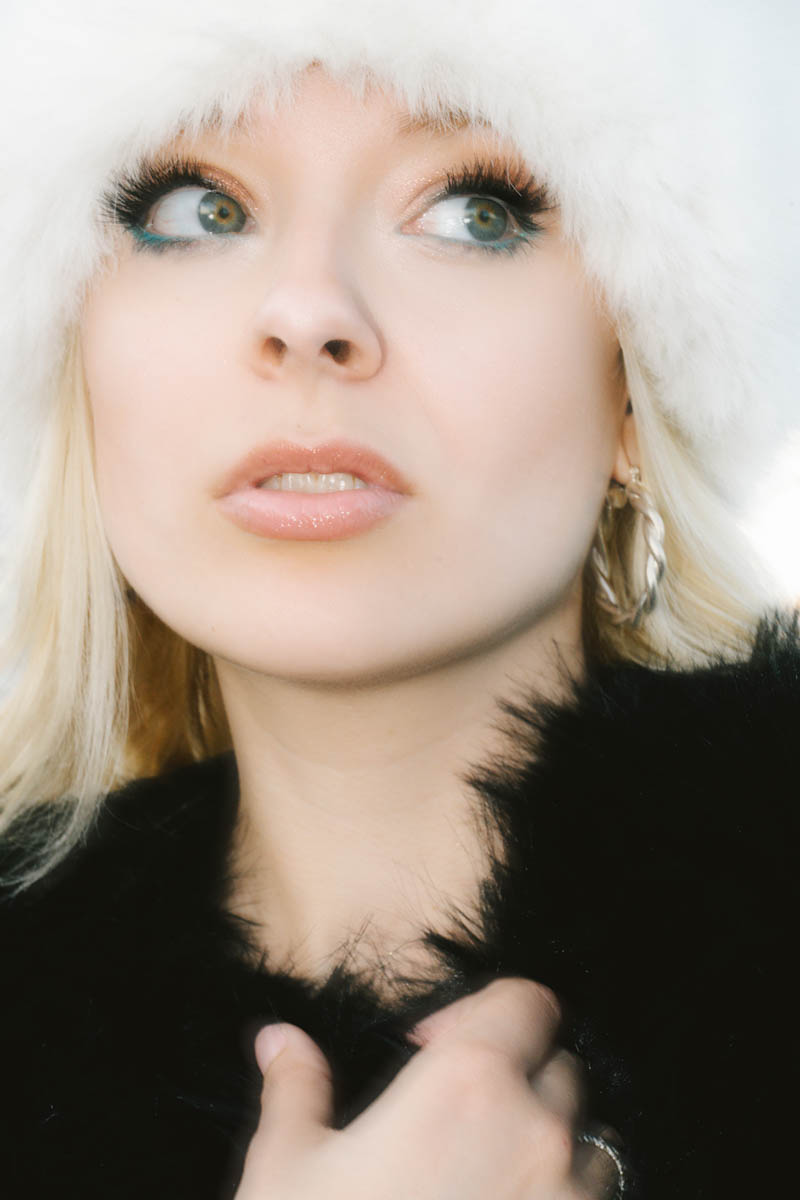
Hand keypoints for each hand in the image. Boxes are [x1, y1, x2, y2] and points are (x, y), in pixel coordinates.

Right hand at [235, 977, 619, 1198]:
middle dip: (515, 1078)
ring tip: (477, 1184)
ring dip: (546, 1148)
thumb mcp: (287, 1168)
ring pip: (588, 1146)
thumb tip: (279, 1039)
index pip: (528, 1001)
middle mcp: (538, 1133)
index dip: (485, 1009)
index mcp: (470, 1082)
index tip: (431, 1048)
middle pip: (560, 1069)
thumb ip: (295, 1088)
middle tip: (451, 1122)